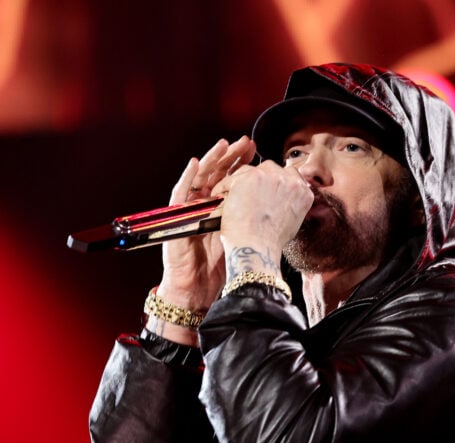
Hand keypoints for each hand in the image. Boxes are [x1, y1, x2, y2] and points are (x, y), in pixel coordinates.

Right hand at [158, 137, 255, 310]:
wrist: (197, 287)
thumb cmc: (218, 265)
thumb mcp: (240, 235)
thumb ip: (252, 217)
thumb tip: (279, 201)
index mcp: (219, 207)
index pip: (231, 178)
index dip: (242, 163)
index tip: (257, 150)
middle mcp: (203, 204)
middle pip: (217, 173)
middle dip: (231, 156)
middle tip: (246, 142)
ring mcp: (188, 210)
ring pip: (199, 178)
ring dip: (211, 159)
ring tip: (224, 145)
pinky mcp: (175, 218)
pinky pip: (179, 194)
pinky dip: (187, 177)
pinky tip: (195, 163)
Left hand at [212, 161, 312, 275]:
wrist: (257, 248)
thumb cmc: (270, 242)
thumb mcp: (292, 221)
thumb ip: (290, 204)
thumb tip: (280, 200)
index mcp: (302, 190)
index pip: (288, 175)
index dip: (274, 183)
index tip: (264, 191)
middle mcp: (289, 179)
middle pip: (269, 169)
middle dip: (257, 180)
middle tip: (246, 195)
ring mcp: (269, 176)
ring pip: (250, 171)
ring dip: (240, 183)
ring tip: (232, 200)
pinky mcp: (249, 177)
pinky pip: (232, 178)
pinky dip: (224, 189)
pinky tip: (220, 202)